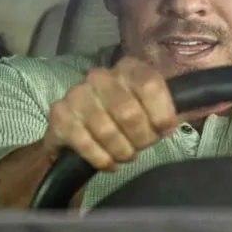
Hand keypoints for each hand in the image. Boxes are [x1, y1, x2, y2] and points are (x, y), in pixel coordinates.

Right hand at [41, 57, 178, 170]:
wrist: (79, 129)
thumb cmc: (122, 119)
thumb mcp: (150, 109)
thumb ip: (167, 113)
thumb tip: (172, 125)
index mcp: (127, 69)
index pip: (149, 85)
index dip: (161, 113)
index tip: (164, 130)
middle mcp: (99, 77)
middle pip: (128, 113)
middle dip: (141, 138)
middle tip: (141, 147)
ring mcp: (76, 95)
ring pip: (106, 131)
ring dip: (122, 151)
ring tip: (125, 155)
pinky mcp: (60, 116)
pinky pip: (86, 143)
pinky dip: (101, 159)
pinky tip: (108, 162)